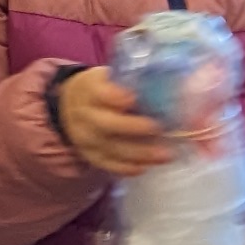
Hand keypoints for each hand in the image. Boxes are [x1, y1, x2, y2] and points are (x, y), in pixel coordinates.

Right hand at [52, 66, 176, 176]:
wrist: (71, 106)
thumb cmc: (101, 88)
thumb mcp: (109, 77)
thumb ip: (132, 81)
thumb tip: (173, 85)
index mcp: (90, 90)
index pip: (101, 94)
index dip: (117, 97)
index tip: (134, 98)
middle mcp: (85, 116)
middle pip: (106, 125)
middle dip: (134, 128)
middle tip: (159, 129)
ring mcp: (86, 138)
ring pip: (111, 148)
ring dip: (140, 153)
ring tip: (165, 155)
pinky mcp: (90, 155)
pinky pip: (108, 165)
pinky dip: (127, 168)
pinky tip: (146, 166)